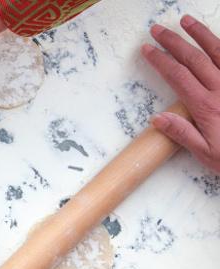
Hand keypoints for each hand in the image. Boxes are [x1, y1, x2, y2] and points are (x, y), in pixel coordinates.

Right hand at [143, 16, 219, 173]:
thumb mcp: (208, 154)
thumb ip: (183, 134)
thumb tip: (158, 119)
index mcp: (207, 107)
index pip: (177, 76)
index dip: (160, 60)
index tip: (147, 49)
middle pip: (194, 58)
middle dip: (174, 42)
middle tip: (158, 30)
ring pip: (217, 52)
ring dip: (200, 34)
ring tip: (186, 21)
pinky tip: (217, 40)